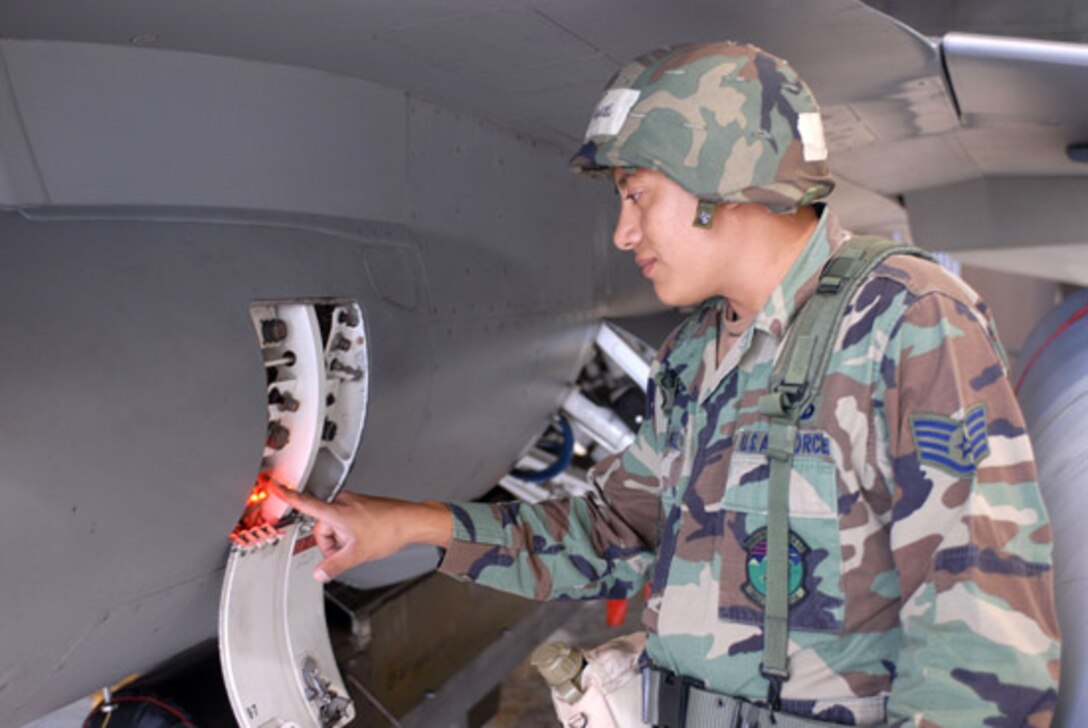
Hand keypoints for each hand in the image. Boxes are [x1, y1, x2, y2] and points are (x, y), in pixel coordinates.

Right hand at [265, 481, 452, 582]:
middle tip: (346, 551)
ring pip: (335, 525)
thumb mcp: (357, 554)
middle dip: (330, 542)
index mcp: (337, 511)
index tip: (274, 485)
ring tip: (359, 544)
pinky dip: (350, 533)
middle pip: (322, 526)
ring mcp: (353, 503)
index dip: (287, 495)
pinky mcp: (361, 506)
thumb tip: (320, 574)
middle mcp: (343, 503)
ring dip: (341, 539)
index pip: (305, 502)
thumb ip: (335, 565)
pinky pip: (346, 521)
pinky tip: (365, 538)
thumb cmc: (388, 530)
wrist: (411, 521)